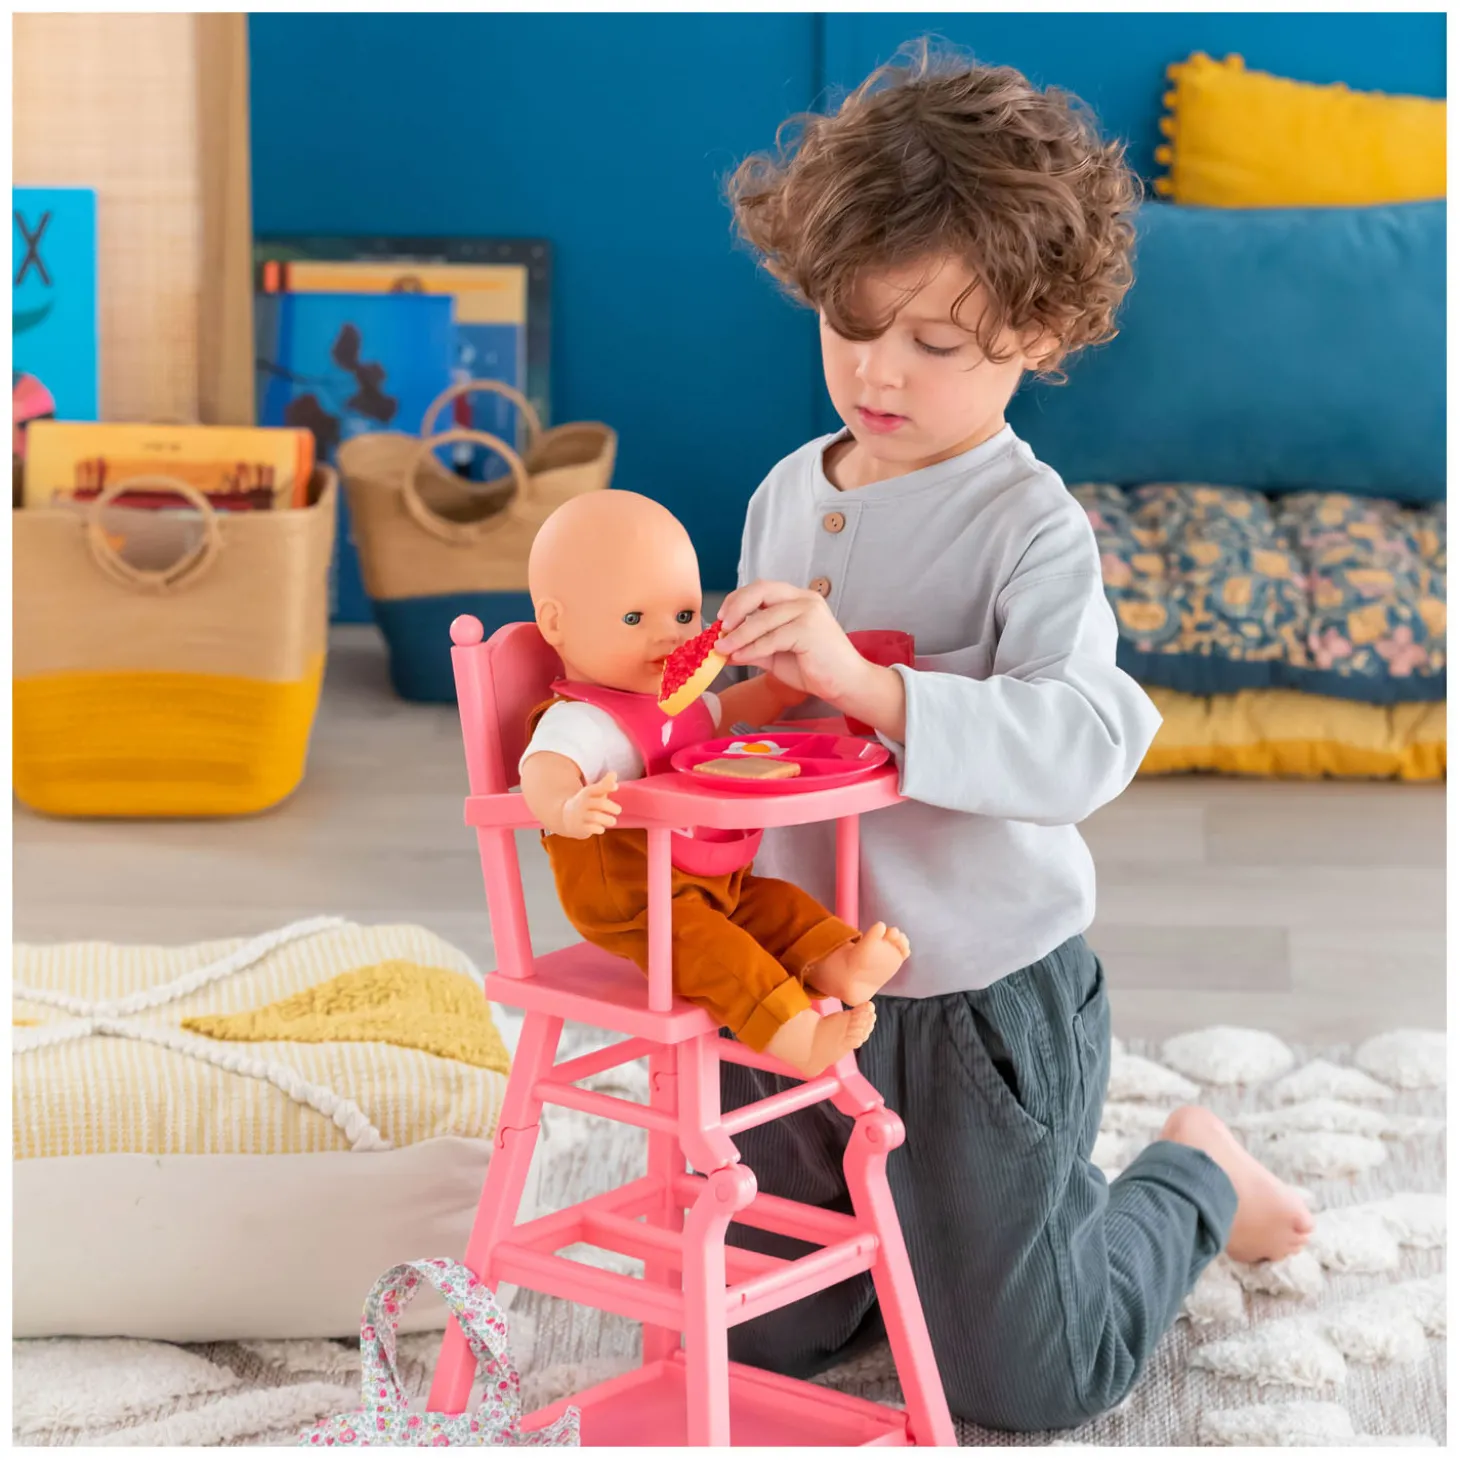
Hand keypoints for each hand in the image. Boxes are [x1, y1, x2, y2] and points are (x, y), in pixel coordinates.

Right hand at [560, 771, 620, 838]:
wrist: (565, 817)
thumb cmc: (586, 804)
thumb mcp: (594, 793)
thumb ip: (605, 784)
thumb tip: (614, 773)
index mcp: (588, 793)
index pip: (597, 788)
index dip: (607, 786)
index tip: (616, 787)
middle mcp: (584, 803)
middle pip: (600, 803)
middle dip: (612, 807)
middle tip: (618, 810)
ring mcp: (581, 815)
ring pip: (596, 817)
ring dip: (607, 820)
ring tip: (612, 821)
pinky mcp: (580, 827)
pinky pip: (590, 828)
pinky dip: (598, 829)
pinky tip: (601, 828)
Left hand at [716, 581, 869, 703]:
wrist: (845, 684)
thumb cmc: (815, 668)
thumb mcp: (776, 654)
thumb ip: (752, 646)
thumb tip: (723, 647)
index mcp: (798, 599)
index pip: (761, 588)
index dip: (737, 600)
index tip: (721, 618)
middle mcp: (804, 599)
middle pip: (761, 590)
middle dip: (735, 607)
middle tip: (720, 627)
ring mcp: (809, 612)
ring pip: (763, 618)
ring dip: (738, 634)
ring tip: (722, 648)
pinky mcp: (809, 630)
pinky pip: (772, 638)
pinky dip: (752, 648)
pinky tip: (739, 657)